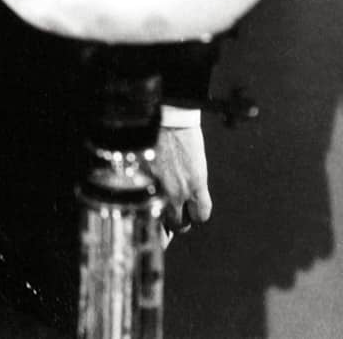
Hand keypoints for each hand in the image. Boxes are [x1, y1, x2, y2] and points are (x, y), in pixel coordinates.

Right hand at [152, 125, 211, 242]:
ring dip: (159, 212)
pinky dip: (142, 195)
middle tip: (172, 212)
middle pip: (180, 224)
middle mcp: (178, 191)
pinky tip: (143, 185)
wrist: (165, 118)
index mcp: (196, 186)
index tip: (191, 211)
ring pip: (159, 216)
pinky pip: (142, 198)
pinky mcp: (141, 180)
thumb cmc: (184, 134)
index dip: (195, 214)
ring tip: (156, 202)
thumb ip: (192, 182)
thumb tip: (186, 193)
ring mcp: (158, 187)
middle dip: (177, 220)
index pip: (201, 215)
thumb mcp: (196, 162)